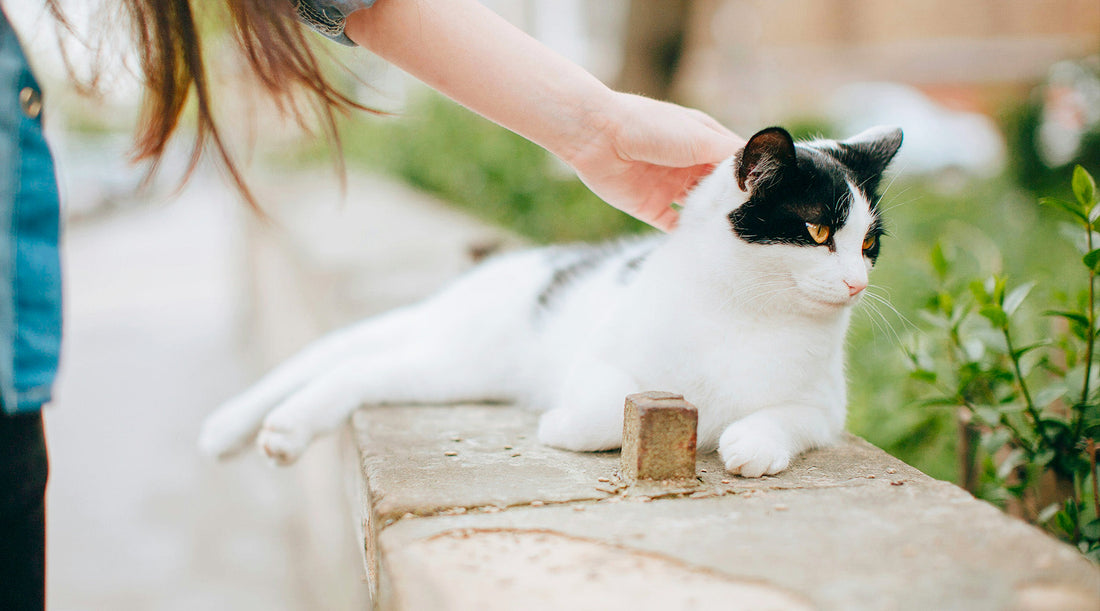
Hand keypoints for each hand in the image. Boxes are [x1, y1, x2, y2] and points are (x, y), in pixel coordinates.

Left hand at [566, 93, 744, 230]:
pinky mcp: (649, 207)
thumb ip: (729, 156)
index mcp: (702, 141)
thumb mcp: (699, 137)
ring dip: (712, 219)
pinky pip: (673, 225)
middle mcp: (687, 164)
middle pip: (718, 189)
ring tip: (736, 236)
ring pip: (698, 208)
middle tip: (757, 221)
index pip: (734, 164)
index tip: (771, 196)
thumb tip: (760, 169)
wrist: (599, 136)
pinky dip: (688, 234)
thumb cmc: (651, 126)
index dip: (750, 178)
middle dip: (733, 203)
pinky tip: (704, 243)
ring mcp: (669, 186)